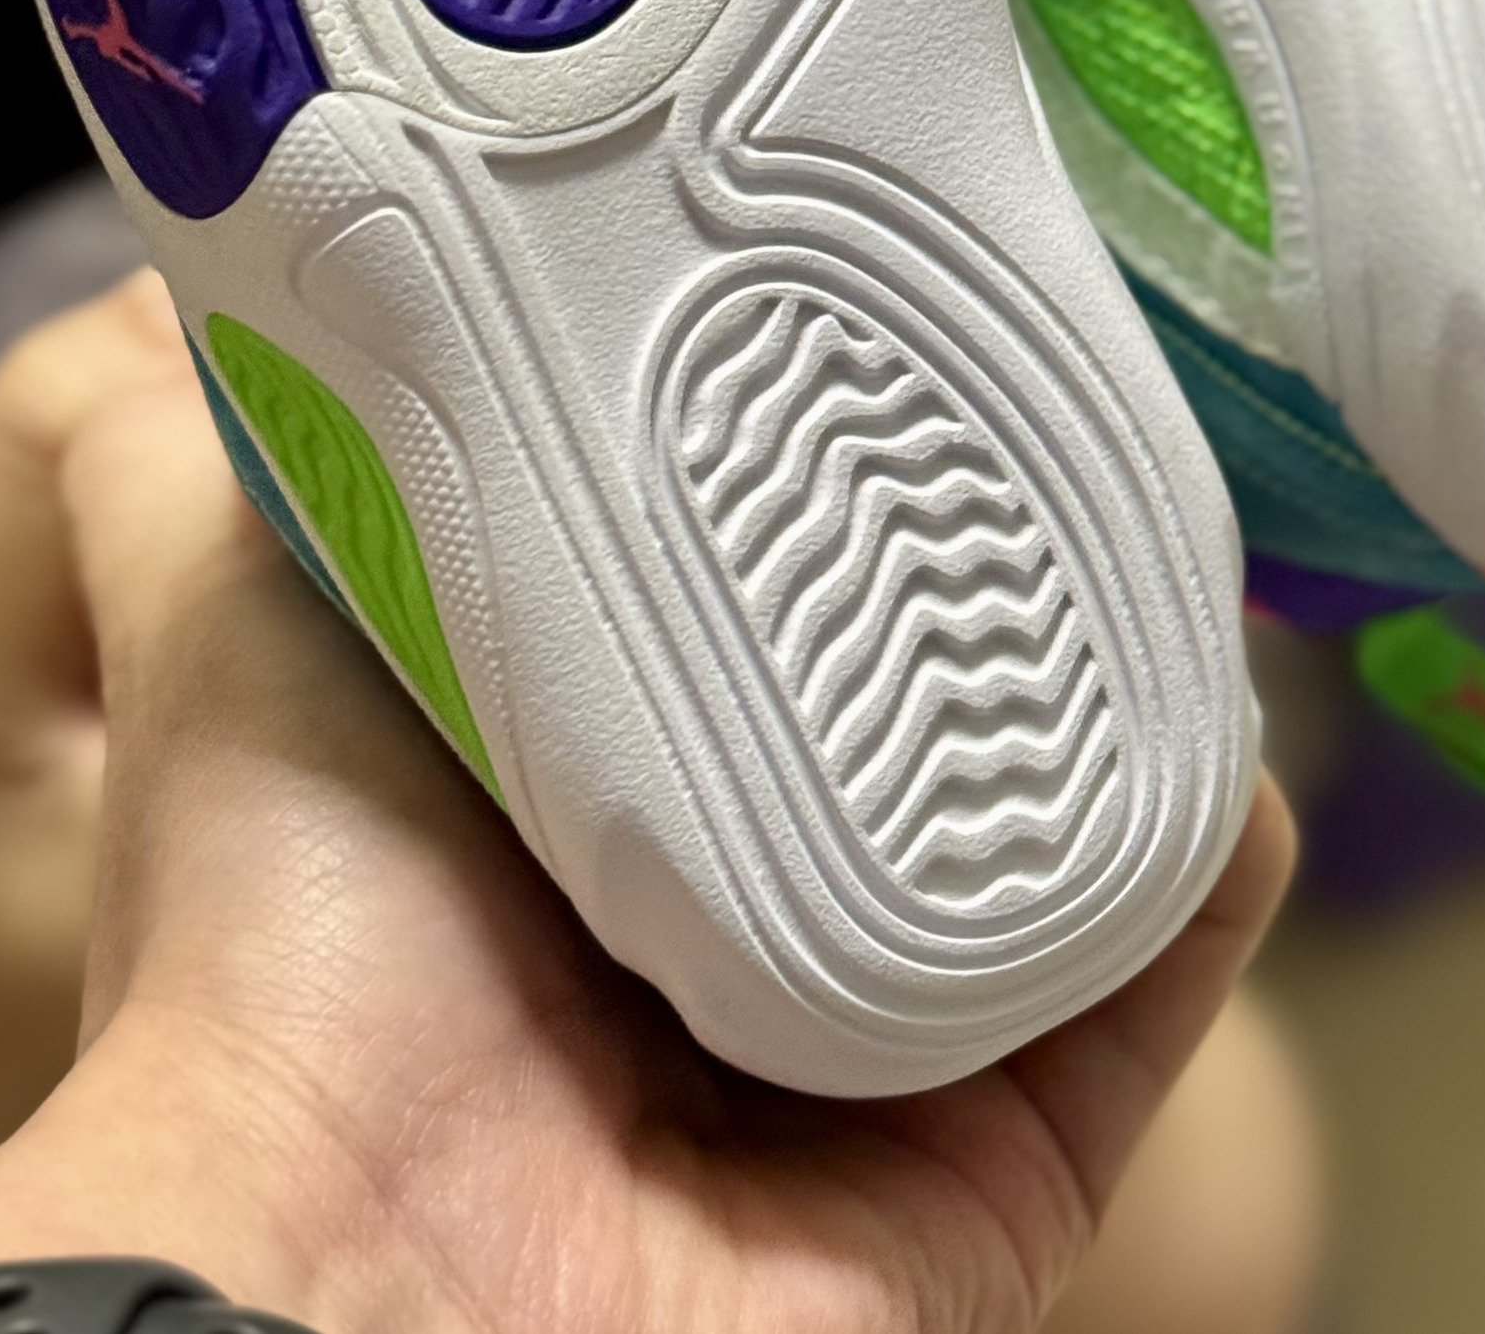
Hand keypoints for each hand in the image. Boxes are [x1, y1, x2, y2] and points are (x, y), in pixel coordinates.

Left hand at [0, 274, 1298, 1333]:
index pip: (747, 604)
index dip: (827, 468)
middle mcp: (727, 922)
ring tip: (1179, 539)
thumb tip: (256, 252)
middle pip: (913, 721)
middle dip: (999, 577)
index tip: (900, 311)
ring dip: (1133, 708)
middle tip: (1077, 404)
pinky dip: (1206, 880)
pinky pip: (1144, 1005)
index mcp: (579, 791)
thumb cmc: (279, 916)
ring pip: (1057, 847)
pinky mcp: (1000, 1171)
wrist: (362, 1266)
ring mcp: (876, 1059)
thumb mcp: (250, 595)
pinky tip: (1234, 748)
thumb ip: (251, 432)